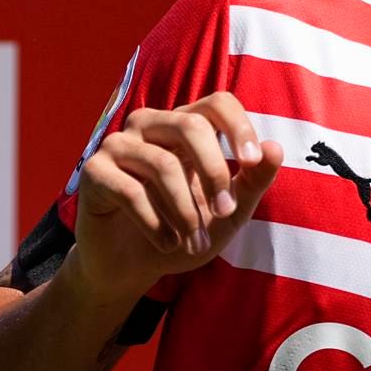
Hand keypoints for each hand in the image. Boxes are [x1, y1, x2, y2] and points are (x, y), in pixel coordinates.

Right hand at [69, 91, 283, 301]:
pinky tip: (166, 244)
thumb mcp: (227, 213)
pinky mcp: (94, 171)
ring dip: (185, 212)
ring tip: (193, 242)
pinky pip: (131, 191)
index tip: (251, 162)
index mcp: (183, 126)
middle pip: (190, 126)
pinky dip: (156, 225)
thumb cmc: (182, 231)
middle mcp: (150, 125)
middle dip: (214, 174)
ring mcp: (118, 144)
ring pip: (163, 165)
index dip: (238, 127)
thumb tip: (276, 148)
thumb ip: (252, 182)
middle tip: (225, 214)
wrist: (131, 267)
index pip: (217, 103)